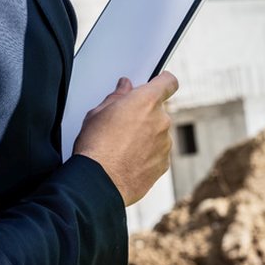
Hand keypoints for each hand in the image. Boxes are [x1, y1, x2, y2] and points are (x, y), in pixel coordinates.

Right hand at [74, 72, 179, 205]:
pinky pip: (158, 153)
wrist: (99, 182)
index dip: (162, 82)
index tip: (158, 83)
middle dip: (144, 115)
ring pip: (158, 133)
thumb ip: (117, 96)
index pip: (168, 82)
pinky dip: (147, 155)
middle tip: (123, 124)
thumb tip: (124, 88)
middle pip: (158, 111)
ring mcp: (165, 143)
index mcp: (146, 101)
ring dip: (146, 136)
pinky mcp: (164, 164)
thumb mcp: (98, 113)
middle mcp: (161, 120)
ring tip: (122, 146)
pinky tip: (128, 160)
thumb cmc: (96, 146)